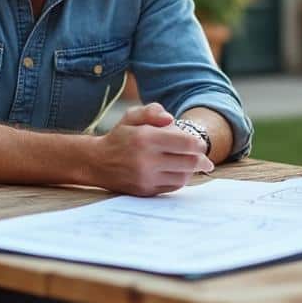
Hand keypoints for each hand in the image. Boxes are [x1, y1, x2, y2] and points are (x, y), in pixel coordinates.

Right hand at [88, 103, 214, 195]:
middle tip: (204, 158)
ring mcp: (146, 178)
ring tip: (190, 164)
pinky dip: (180, 180)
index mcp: (146, 138)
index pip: (186, 144)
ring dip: (190, 171)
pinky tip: (178, 172)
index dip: (199, 145)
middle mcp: (146, 160)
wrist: (97, 162)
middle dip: (201, 160)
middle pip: (189, 163)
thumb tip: (170, 119)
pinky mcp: (145, 191)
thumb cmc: (120, 136)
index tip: (200, 144)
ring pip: (183, 177)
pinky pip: (172, 187)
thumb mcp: (132, 116)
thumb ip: (152, 111)